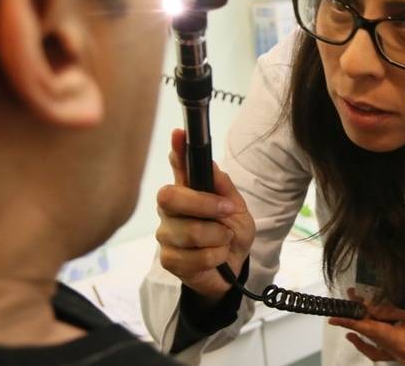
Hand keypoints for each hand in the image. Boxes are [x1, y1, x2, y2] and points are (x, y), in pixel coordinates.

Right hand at [155, 128, 255, 303]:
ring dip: (218, 238)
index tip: (179, 134)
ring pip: (190, 231)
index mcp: (188, 190)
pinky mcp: (168, 259)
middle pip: (171, 196)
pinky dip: (216, 257)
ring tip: (222, 241)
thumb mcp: (237, 208)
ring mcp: (167, 233)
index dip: (177, 149)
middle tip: (228, 212)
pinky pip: (196, 256)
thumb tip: (210, 163)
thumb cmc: (231, 234)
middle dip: (205, 205)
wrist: (233, 270)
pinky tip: (215, 257)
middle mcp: (171, 208)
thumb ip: (223, 187)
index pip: (178, 165)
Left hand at [328, 289, 404, 363]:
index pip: (370, 330)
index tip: (334, 315)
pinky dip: (373, 340)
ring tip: (351, 318)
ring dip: (363, 331)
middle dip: (357, 321)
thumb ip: (389, 308)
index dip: (350, 321)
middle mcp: (401, 354)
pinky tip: (366, 332)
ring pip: (376, 346)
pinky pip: (384, 349)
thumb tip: (366, 307)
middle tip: (346, 304)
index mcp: (402, 344)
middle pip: (371, 337)